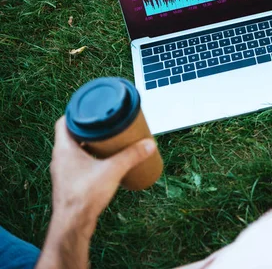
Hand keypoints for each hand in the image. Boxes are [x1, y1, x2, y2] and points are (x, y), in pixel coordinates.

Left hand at [49, 116, 156, 237]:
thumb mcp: (113, 170)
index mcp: (64, 148)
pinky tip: (104, 161)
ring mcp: (63, 171)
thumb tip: (149, 144)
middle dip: (90, 128)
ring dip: (90, 144)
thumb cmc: (85, 195)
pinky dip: (90, 158)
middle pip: (73, 134)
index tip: (94, 108)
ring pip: (76, 150)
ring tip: (109, 140)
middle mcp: (60, 158)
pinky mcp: (70, 182)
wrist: (73, 223)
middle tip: (107, 123)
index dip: (78, 112)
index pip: (65, 121)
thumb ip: (132, 156)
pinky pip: (79, 163)